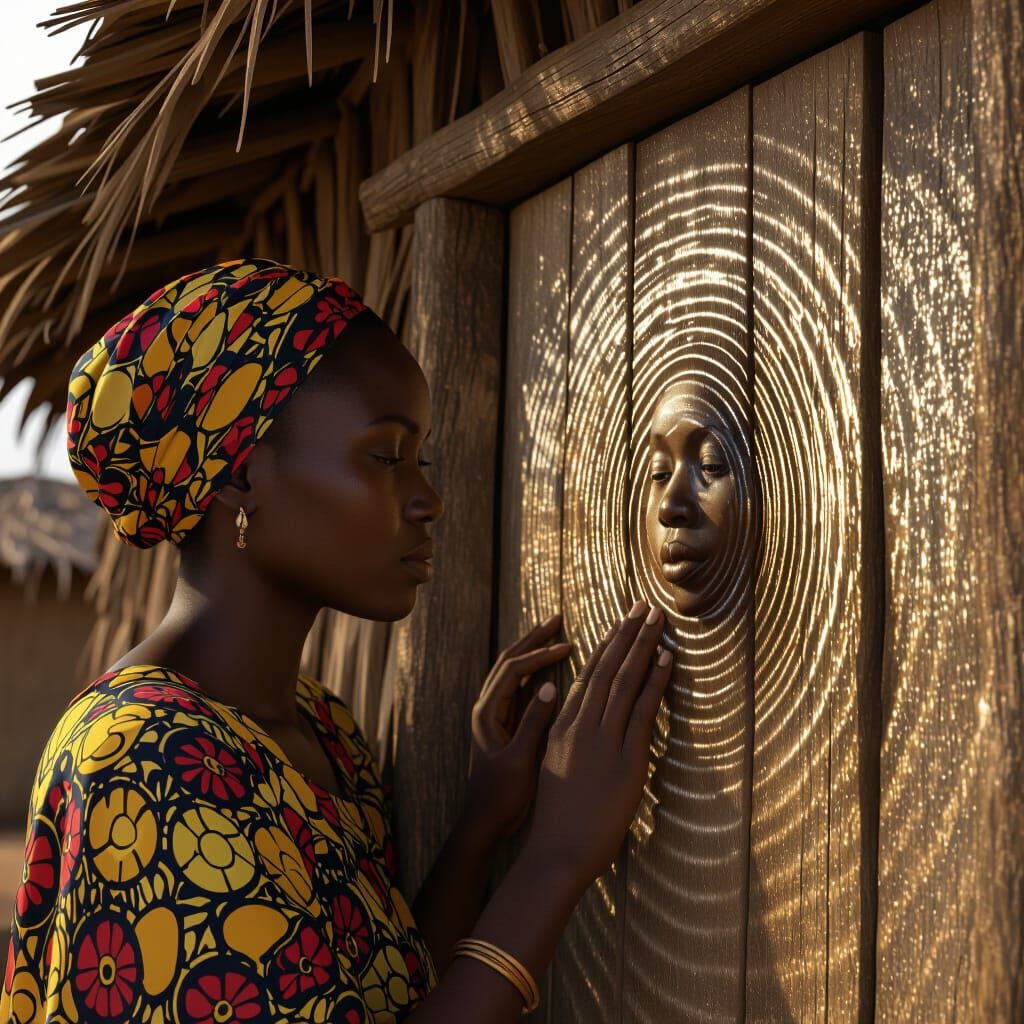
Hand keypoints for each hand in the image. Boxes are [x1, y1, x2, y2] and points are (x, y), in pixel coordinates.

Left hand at [461, 614, 572, 845]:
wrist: (484, 822)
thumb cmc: (499, 796)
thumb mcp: (519, 760)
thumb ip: (533, 723)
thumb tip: (552, 686)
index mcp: (488, 712)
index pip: (514, 670)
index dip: (540, 654)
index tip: (568, 645)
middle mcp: (488, 708)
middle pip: (510, 661)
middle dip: (533, 640)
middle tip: (557, 619)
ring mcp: (497, 715)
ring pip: (515, 673)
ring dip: (534, 652)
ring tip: (557, 634)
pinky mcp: (506, 725)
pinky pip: (522, 690)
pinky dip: (537, 673)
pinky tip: (556, 667)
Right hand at [520, 599, 672, 887]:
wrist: (555, 852)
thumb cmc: (557, 821)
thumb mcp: (556, 771)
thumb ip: (571, 745)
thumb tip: (588, 733)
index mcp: (562, 726)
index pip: (587, 676)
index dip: (606, 647)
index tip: (620, 623)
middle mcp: (580, 725)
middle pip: (606, 668)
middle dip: (626, 633)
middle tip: (643, 606)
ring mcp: (602, 740)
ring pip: (624, 680)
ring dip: (643, 646)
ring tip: (657, 619)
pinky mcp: (625, 758)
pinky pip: (643, 710)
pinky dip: (655, 681)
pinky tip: (667, 659)